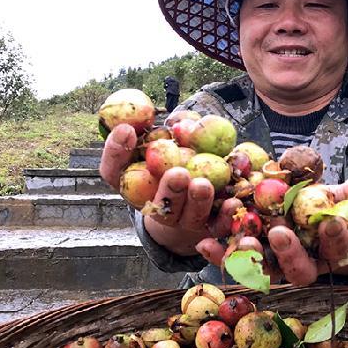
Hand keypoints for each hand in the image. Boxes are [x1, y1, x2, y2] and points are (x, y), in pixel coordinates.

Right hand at [100, 123, 232, 255]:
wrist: (201, 197)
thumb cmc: (178, 160)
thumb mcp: (170, 141)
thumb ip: (168, 130)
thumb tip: (173, 119)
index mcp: (136, 186)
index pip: (114, 171)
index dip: (115, 152)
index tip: (126, 130)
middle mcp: (158, 207)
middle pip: (159, 204)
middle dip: (169, 189)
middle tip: (177, 173)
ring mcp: (184, 221)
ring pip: (190, 217)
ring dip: (197, 202)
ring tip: (203, 185)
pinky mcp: (210, 229)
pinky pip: (218, 226)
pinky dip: (226, 215)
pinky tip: (233, 201)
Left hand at [195, 177, 347, 285]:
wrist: (285, 214)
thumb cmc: (314, 206)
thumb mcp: (329, 196)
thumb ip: (346, 193)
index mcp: (326, 252)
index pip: (336, 248)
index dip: (335, 237)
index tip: (332, 222)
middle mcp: (299, 266)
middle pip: (297, 267)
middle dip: (289, 251)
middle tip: (280, 232)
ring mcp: (271, 268)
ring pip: (262, 269)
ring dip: (252, 256)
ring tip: (245, 239)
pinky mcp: (243, 263)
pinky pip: (231, 261)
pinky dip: (218, 252)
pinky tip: (204, 241)